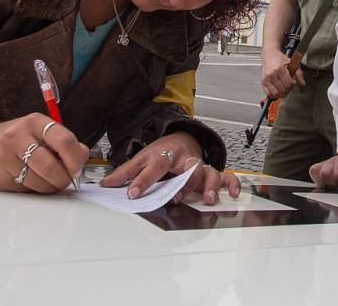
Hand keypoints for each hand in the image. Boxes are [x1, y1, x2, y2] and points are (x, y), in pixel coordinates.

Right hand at [0, 113, 88, 192]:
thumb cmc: (17, 141)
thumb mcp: (39, 133)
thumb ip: (61, 143)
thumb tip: (81, 159)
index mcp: (37, 122)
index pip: (64, 140)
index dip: (75, 159)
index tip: (77, 168)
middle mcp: (21, 134)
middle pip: (51, 164)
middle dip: (63, 178)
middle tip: (66, 180)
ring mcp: (7, 152)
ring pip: (39, 179)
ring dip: (51, 186)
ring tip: (51, 183)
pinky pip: (25, 185)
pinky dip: (35, 189)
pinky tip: (34, 183)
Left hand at [100, 132, 240, 204]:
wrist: (181, 138)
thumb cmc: (162, 151)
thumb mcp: (142, 157)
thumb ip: (126, 173)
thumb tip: (105, 184)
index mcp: (165, 154)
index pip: (154, 167)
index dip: (143, 181)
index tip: (133, 194)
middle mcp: (184, 159)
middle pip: (187, 168)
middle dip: (184, 183)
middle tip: (176, 198)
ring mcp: (199, 165)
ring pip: (208, 172)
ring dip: (209, 185)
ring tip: (208, 199)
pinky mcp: (210, 172)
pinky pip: (225, 176)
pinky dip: (231, 184)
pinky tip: (232, 194)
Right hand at [260, 45, 304, 98]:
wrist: (270, 54)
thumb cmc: (280, 58)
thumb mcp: (292, 63)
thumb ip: (299, 74)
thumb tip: (302, 84)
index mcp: (280, 69)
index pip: (289, 84)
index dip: (293, 85)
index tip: (293, 82)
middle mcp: (272, 74)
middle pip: (283, 90)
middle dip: (288, 89)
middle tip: (289, 86)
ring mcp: (266, 79)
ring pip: (275, 94)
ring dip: (282, 94)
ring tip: (284, 90)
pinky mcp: (262, 81)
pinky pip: (268, 93)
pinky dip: (274, 95)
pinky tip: (277, 91)